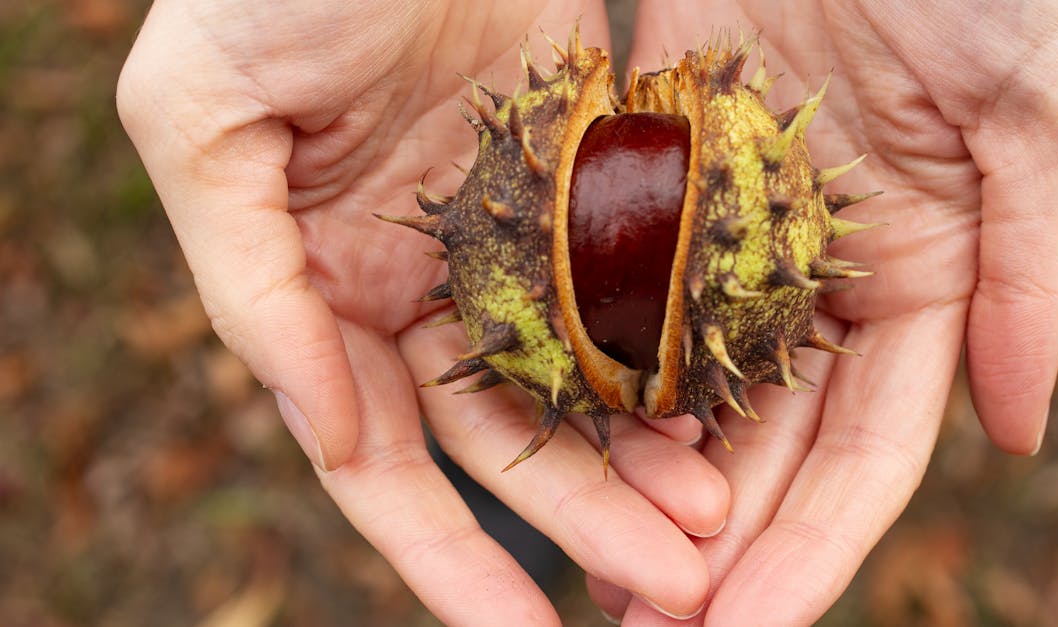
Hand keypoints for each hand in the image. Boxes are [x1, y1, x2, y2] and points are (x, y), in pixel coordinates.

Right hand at [117, 2, 731, 623]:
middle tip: (675, 589)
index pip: (384, 456)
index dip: (443, 554)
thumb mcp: (203, 120)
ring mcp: (509, 236)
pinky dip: (674, 348)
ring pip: (585, 375)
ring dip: (644, 456)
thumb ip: (249, 283)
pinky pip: (634, 282)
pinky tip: (729, 403)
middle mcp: (422, 282)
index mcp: (325, 287)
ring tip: (717, 526)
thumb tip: (320, 434)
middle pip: (507, 436)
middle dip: (583, 521)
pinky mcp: (583, 178)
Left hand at [589, 1, 1057, 623]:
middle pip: (763, 441)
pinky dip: (592, 364)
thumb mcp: (1039, 105)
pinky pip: (616, 287)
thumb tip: (1020, 433)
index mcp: (926, 277)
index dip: (815, 548)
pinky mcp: (654, 177)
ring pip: (683, 384)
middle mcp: (822, 274)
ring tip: (591, 571)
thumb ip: (1031, 273)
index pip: (867, 450)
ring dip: (641, 481)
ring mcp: (731, 231)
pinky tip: (553, 437)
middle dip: (713, 543)